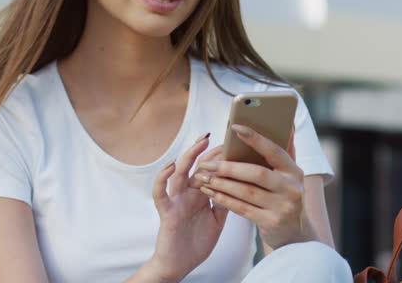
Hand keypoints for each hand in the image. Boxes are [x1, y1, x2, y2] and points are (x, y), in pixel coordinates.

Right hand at [146, 135, 227, 281]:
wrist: (180, 265)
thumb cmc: (196, 242)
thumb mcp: (217, 219)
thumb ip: (224, 202)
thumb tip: (241, 184)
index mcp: (200, 194)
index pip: (210, 170)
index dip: (219, 157)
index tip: (232, 143)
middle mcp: (187, 193)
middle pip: (196, 166)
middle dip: (205, 151)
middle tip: (217, 135)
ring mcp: (176, 200)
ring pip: (179, 173)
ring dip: (188, 157)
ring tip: (199, 143)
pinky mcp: (166, 212)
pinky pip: (160, 193)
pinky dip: (162, 179)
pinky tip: (170, 167)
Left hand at [192, 125, 316, 249]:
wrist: (295, 233)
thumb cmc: (285, 196)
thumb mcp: (290, 175)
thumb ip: (286, 150)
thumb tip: (288, 123)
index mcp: (295, 171)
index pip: (274, 151)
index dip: (256, 139)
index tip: (236, 128)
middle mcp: (291, 189)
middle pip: (257, 173)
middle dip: (229, 167)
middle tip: (206, 163)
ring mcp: (282, 208)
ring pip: (246, 192)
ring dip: (222, 184)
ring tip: (204, 177)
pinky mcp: (271, 223)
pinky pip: (242, 209)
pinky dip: (224, 199)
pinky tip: (211, 192)